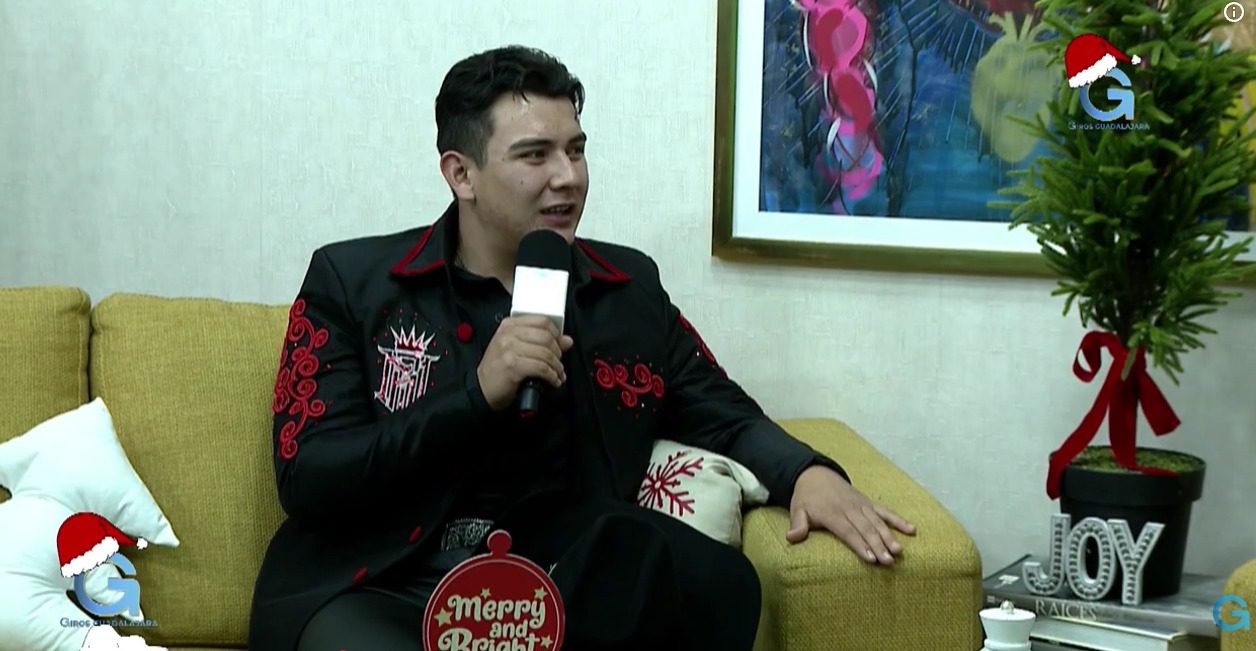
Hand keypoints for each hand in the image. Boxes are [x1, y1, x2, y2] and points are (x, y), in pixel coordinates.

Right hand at [476, 315, 573, 409]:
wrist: (481, 389)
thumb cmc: (498, 369)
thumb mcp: (516, 349)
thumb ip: (540, 342)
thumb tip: (567, 340)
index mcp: (509, 325)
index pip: (542, 321)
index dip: (557, 334)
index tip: (560, 345)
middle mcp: (508, 334)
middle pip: (546, 337)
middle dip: (558, 352)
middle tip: (559, 363)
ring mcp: (509, 349)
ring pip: (545, 353)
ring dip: (557, 367)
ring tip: (558, 374)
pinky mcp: (512, 366)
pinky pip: (541, 368)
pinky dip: (552, 376)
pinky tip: (553, 380)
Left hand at [786, 465, 915, 564]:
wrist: (816, 474)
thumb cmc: (807, 498)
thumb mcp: (797, 510)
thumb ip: (797, 525)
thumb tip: (792, 538)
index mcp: (832, 513)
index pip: (848, 531)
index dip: (859, 544)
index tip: (870, 558)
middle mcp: (849, 508)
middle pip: (866, 529)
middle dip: (878, 545)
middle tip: (888, 561)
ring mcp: (861, 505)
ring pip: (878, 522)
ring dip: (889, 537)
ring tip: (899, 551)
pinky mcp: (869, 503)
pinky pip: (886, 511)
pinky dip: (899, 520)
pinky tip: (912, 530)